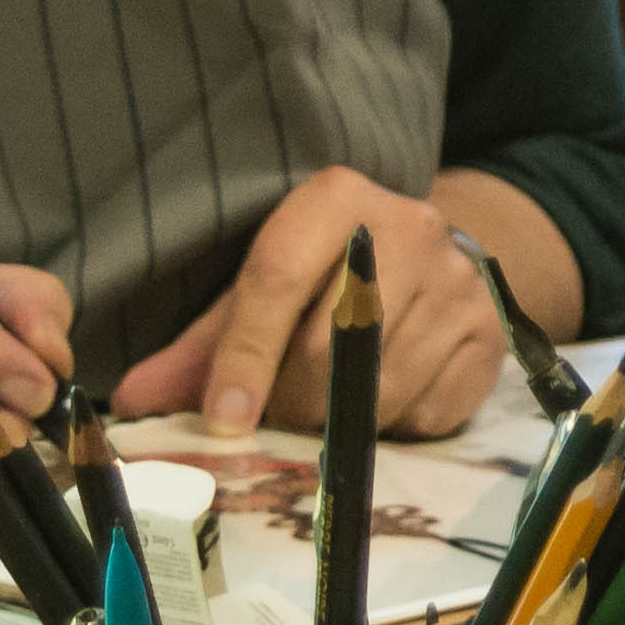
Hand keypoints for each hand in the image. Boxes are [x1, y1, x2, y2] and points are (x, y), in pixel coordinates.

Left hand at [115, 169, 505, 439]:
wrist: (434, 256)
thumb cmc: (327, 274)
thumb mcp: (263, 286)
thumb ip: (202, 344)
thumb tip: (134, 401)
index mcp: (337, 198)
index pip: (278, 280)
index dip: (244, 357)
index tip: (222, 418)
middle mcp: (408, 227)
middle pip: (328, 346)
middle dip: (291, 401)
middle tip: (277, 417)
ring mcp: (459, 282)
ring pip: (380, 390)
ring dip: (342, 421)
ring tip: (329, 408)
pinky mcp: (490, 334)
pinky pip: (427, 412)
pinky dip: (394, 426)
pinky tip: (385, 400)